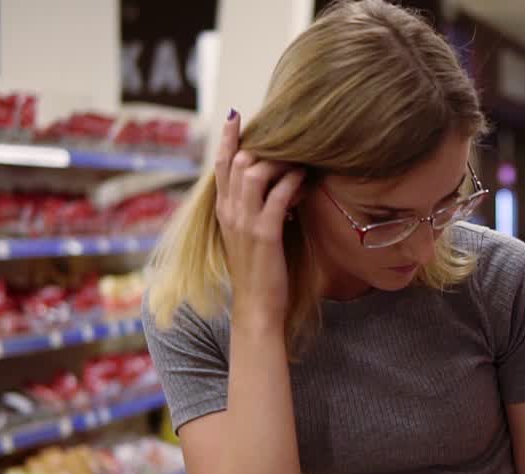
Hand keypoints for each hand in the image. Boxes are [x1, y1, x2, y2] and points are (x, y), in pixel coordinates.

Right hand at [213, 110, 304, 328]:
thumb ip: (256, 209)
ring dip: (278, 161)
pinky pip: (277, 197)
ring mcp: (244, 222)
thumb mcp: (251, 235)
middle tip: (286, 138)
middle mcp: (229, 212)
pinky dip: (292, 183)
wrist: (256, 306)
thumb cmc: (260, 271)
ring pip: (253, 173)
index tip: (235, 116)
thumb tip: (278, 186)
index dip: (227, 139)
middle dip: (261, 145)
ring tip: (298, 157)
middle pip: (236, 161)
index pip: (219, 164)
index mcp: (224, 210)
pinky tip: (305, 178)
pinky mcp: (264, 234)